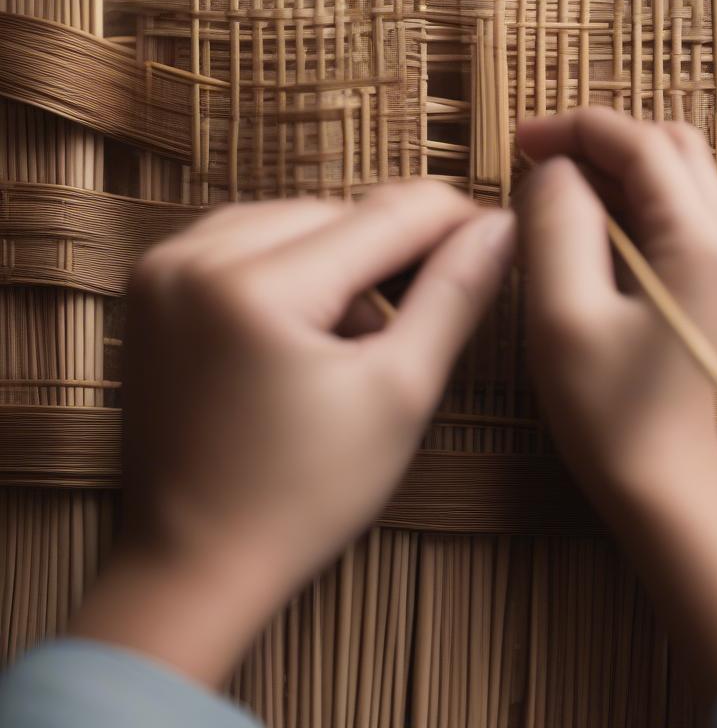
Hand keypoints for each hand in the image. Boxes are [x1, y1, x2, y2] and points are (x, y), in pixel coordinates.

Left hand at [71, 183, 513, 684]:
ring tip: (353, 338)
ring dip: (339, 260)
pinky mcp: (154, 284)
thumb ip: (454, 296)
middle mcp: (196, 258)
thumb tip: (500, 226)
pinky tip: (305, 327)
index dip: (454, 220)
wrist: (192, 566)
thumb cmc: (301, 497)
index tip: (493, 237)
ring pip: (294, 221)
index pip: (389, 213)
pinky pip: (245, 240)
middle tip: (416, 319)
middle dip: (389, 254)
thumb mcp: (399, 393)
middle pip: (339, 212)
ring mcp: (165, 268)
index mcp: (257, 286)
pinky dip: (289, 267)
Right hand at [516, 109, 716, 695]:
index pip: (639, 143)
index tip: (517, 142)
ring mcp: (711, 256)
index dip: (575, 129)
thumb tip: (550, 169)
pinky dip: (618, 198)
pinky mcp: (695, 277)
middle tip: (536, 163)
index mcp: (694, 238)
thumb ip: (555, 226)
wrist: (660, 482)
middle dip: (598, 139)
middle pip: (665, 143)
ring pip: (666, 172)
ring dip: (608, 166)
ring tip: (549, 192)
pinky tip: (576, 226)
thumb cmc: (608, 410)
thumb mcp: (564, 315)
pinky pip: (662, 209)